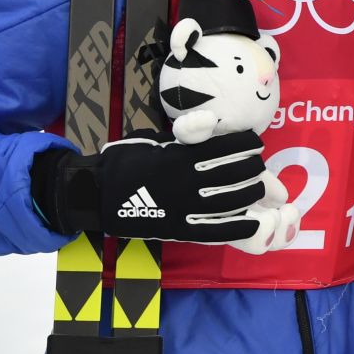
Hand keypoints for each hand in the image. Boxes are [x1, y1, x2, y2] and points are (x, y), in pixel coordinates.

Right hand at [32, 131, 289, 245]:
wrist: (98, 192)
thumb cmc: (128, 160)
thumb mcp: (158, 138)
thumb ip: (188, 133)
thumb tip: (214, 123)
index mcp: (183, 153)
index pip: (230, 145)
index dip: (247, 144)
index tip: (253, 144)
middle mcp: (189, 179)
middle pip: (239, 173)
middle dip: (253, 169)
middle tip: (255, 168)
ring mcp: (186, 206)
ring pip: (234, 200)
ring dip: (251, 193)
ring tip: (256, 189)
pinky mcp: (181, 228)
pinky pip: (219, 230)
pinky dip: (240, 226)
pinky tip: (253, 223)